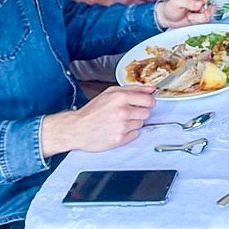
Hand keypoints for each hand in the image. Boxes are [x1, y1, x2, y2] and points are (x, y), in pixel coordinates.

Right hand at [41, 85, 155, 156]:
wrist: (77, 128)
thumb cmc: (92, 110)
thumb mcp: (110, 92)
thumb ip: (133, 88)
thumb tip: (151, 89)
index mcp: (120, 97)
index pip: (149, 100)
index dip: (149, 101)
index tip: (146, 103)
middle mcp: (122, 112)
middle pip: (147, 112)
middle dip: (140, 112)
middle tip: (129, 112)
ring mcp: (121, 126)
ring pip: (141, 123)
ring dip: (133, 122)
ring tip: (120, 121)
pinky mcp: (120, 139)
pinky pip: (135, 134)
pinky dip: (129, 132)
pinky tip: (118, 129)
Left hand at [156, 0, 214, 28]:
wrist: (168, 18)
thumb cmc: (171, 7)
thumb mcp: (177, 2)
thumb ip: (188, 2)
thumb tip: (200, 4)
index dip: (203, 4)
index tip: (196, 8)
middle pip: (211, 6)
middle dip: (202, 13)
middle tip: (191, 16)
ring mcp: (204, 8)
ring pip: (209, 15)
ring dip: (199, 18)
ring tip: (189, 17)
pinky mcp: (203, 16)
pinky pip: (206, 21)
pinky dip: (198, 22)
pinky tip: (191, 20)